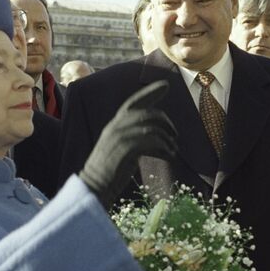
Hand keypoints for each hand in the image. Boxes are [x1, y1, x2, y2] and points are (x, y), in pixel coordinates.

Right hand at [80, 81, 176, 206]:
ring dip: (167, 139)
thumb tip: (157, 133)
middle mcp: (116, 126)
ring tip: (172, 150)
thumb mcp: (120, 147)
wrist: (94, 186)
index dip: (150, 92)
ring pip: (152, 128)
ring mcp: (120, 136)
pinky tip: (169, 157)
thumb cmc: (110, 170)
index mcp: (115, 124)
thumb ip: (133, 136)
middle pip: (148, 113)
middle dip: (166, 122)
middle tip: (175, 135)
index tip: (166, 85)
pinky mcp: (126, 148)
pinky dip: (165, 148)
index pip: (134, 101)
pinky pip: (152, 141)